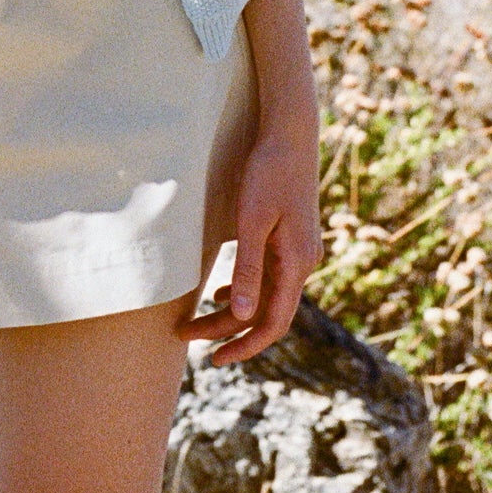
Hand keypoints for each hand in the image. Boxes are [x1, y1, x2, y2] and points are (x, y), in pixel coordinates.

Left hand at [189, 117, 321, 365]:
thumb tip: (240, 315)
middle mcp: (304, 264)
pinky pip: (269, 278)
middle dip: (228, 330)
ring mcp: (301, 252)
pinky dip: (245, 291)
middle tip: (187, 337)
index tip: (213, 358)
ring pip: (267, 296)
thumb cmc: (269, 171)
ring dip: (234, 312)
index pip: (273, 323)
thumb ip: (247, 267)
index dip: (244, 346)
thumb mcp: (252, 219)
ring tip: (198, 322)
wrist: (291, 134)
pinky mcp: (292, 240)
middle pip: (266, 313)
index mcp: (297, 263)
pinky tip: (219, 292)